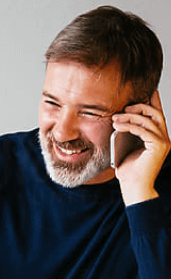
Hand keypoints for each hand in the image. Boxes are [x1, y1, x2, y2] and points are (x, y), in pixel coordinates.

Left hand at [112, 90, 170, 204]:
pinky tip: (118, 126)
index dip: (152, 101)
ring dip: (130, 117)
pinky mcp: (159, 146)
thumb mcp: (126, 147)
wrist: (134, 187)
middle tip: (123, 109)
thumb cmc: (129, 171)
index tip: (145, 90)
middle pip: (155, 113)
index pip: (156, 115)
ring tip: (115, 119)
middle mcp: (164, 138)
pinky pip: (144, 130)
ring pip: (149, 120)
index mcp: (157, 138)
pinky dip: (130, 126)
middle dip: (139, 107)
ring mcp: (163, 142)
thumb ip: (128, 134)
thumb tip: (120, 119)